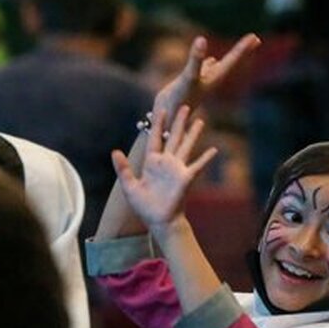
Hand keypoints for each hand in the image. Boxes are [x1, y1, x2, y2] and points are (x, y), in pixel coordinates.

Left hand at [111, 106, 217, 229]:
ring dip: (193, 134)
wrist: (159, 221)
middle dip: (179, 122)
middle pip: (174, 137)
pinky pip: (197, 166)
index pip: (155, 139)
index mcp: (152, 163)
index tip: (161, 110)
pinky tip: (214, 150)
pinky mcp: (185, 179)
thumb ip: (123, 169)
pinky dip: (205, 158)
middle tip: (185, 106)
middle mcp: (166, 163)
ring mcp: (177, 170)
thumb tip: (114, 152)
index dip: (158, 124)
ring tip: (200, 120)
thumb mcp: (129, 187)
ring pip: (186, 146)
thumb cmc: (144, 206)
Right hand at [153, 34, 260, 116]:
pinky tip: (212, 61)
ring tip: (239, 49)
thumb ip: (196, 60)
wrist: (167, 119)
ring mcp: (201, 83)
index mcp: (214, 79)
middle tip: (256, 39)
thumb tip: (202, 39)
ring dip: (228, 58)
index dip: (243, 48)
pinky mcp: (190, 84)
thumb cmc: (179, 100)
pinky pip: (203, 70)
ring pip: (218, 66)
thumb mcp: (188, 78)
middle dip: (242, 51)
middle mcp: (210, 81)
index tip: (255, 37)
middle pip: (230, 63)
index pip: (231, 60)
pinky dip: (208, 63)